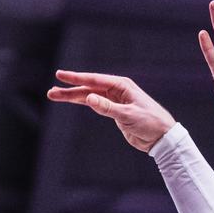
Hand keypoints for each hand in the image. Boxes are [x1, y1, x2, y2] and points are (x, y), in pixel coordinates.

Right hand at [46, 70, 174, 150]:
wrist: (162, 137)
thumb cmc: (151, 122)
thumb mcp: (129, 115)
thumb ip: (108, 107)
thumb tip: (88, 98)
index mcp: (121, 85)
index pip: (94, 80)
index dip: (76, 78)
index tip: (60, 76)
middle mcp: (116, 90)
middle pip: (88, 88)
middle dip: (70, 90)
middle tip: (51, 91)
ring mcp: (114, 100)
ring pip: (89, 96)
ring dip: (73, 97)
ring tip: (55, 96)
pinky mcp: (114, 111)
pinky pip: (95, 105)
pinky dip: (83, 103)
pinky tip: (73, 101)